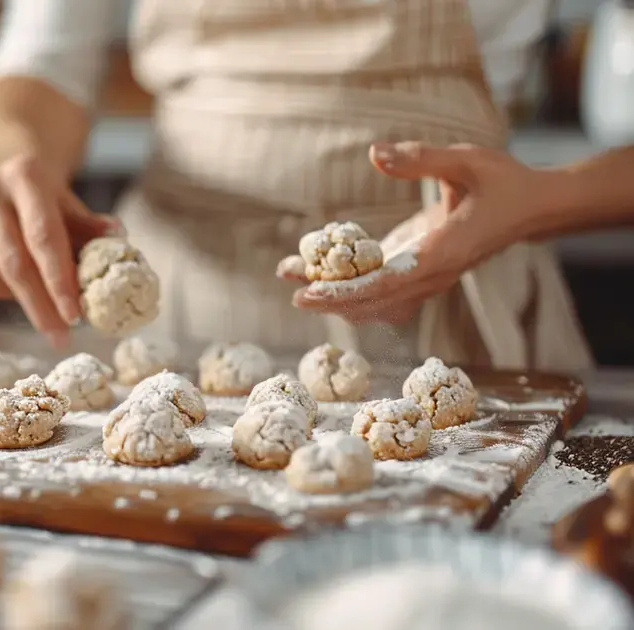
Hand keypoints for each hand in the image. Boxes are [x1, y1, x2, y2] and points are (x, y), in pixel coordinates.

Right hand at [0, 155, 119, 346]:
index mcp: (25, 175)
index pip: (43, 236)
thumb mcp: (68, 206)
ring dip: (14, 299)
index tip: (75, 316)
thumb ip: (88, 228)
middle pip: (14, 262)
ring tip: (36, 301)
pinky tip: (9, 285)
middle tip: (59, 336)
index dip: (59, 280)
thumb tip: (118, 239)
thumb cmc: (43, 201)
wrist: (1, 177)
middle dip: (40, 306)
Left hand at [278, 142, 545, 323]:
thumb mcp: (465, 160)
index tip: (311, 292)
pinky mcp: (423, 273)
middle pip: (375, 300)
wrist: (532, 208)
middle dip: (331, 298)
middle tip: (290, 288)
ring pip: (377, 302)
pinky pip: (384, 293)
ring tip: (294, 274)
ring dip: (336, 294)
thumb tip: (375, 154)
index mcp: (444, 252)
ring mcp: (429, 279)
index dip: (346, 291)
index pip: (387, 283)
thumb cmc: (503, 181)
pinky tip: (320, 275)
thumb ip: (420, 159)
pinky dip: (353, 290)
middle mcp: (435, 275)